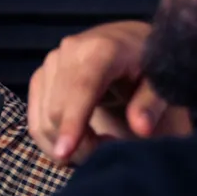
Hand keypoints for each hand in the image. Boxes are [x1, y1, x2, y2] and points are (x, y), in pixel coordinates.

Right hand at [27, 20, 191, 166]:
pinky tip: (79, 139)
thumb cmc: (149, 64)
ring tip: (99, 143)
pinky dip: (53, 137)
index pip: (80, 90)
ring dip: (66, 143)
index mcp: (100, 49)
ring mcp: (51, 63)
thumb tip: (141, 129)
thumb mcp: (160, 82)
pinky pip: (35, 117)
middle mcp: (69, 51)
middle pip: (58, 110)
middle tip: (110, 150)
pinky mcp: (42, 75)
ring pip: (44, 118)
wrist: (131, 41)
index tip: (66, 153)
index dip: (72, 123)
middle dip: (79, 144)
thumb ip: (151, 104)